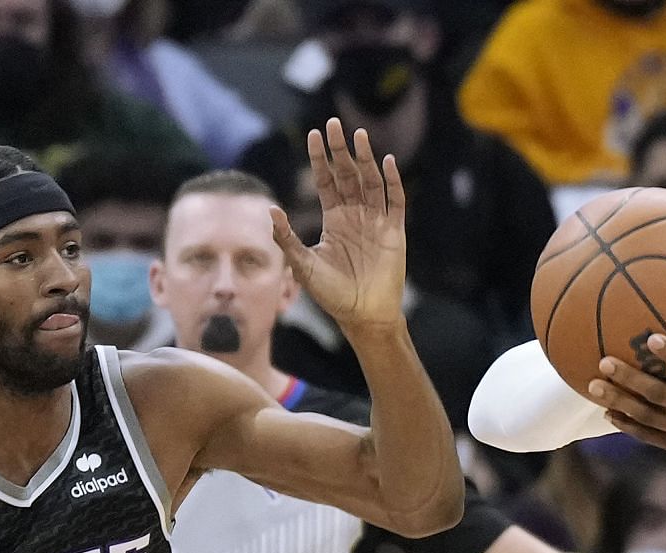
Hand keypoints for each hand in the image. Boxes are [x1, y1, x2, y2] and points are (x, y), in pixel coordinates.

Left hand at [270, 118, 406, 334]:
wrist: (362, 316)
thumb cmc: (332, 295)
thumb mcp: (303, 265)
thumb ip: (286, 237)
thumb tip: (270, 209)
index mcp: (335, 219)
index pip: (326, 181)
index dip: (320, 158)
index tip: (314, 134)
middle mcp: (355, 215)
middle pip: (348, 174)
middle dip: (340, 150)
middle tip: (334, 123)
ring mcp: (376, 222)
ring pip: (371, 182)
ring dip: (365, 159)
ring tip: (358, 136)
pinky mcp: (395, 232)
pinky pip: (394, 201)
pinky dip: (392, 182)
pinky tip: (387, 162)